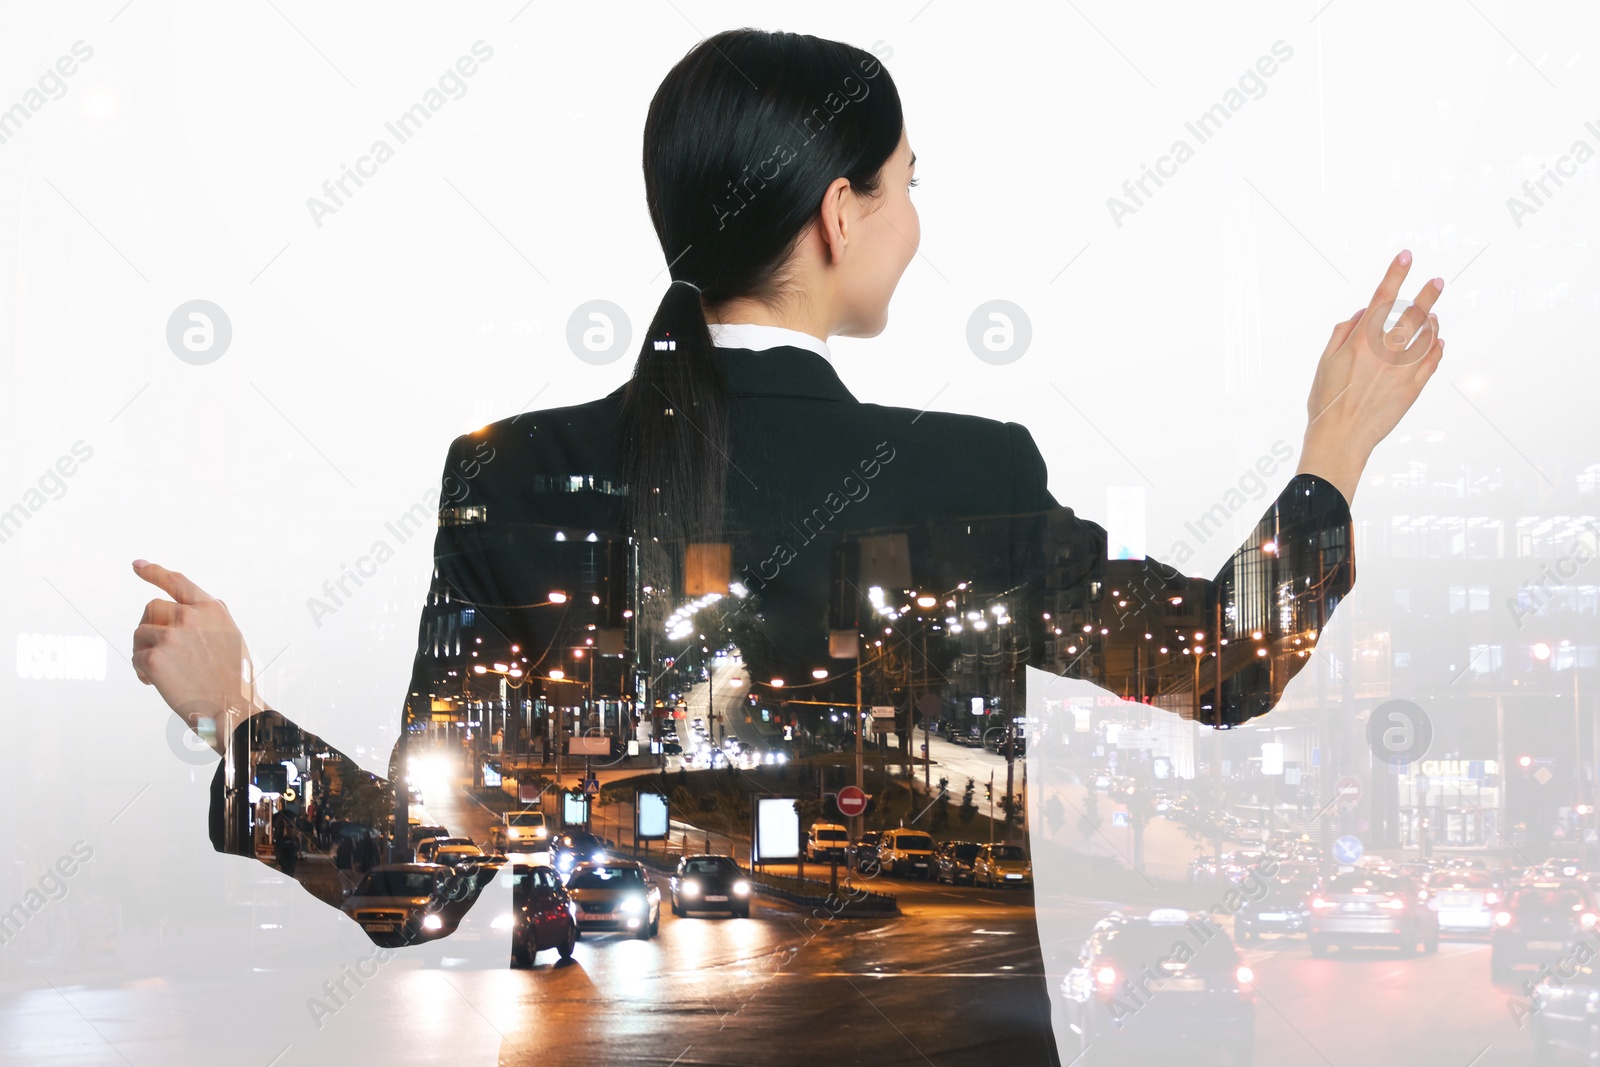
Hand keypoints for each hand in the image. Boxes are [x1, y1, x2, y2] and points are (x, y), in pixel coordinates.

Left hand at [132, 560, 263, 755]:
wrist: (231, 709)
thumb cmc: (233, 679)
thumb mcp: (231, 637)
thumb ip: (210, 619)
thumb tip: (186, 608)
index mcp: (212, 609)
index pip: (177, 583)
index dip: (154, 572)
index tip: (137, 566)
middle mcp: (190, 617)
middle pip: (152, 608)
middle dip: (151, 626)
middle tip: (157, 648)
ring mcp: (170, 636)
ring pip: (141, 632)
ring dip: (146, 650)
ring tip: (161, 671)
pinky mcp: (154, 658)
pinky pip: (136, 656)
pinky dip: (141, 670)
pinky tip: (155, 683)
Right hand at [1296, 250, 1445, 503]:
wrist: (1340, 438)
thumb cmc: (1326, 402)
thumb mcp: (1325, 363)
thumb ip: (1343, 333)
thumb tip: (1361, 313)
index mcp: (1361, 340)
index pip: (1381, 297)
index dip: (1395, 273)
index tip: (1406, 256)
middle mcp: (1386, 350)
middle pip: (1413, 313)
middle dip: (1427, 293)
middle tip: (1437, 282)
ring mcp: (1403, 368)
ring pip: (1427, 334)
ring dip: (1432, 320)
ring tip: (1433, 314)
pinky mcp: (1413, 387)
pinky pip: (1433, 360)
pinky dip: (1438, 347)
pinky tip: (1439, 341)